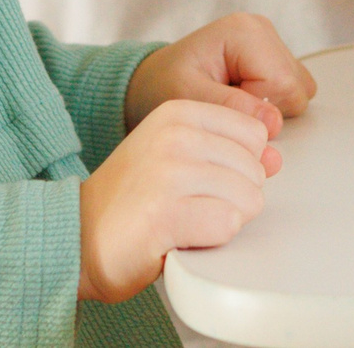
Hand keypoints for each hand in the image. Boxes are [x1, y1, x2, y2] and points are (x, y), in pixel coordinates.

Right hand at [77, 99, 274, 303]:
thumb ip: (226, 151)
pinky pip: (227, 225)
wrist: (76, 234)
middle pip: (255, 169)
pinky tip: (182, 237)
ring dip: (223, 221)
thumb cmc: (130, 200)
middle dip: (234, 198)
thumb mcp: (176, 154)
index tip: (206, 181)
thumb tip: (277, 159)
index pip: (254, 133)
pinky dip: (212, 241)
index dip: (241, 167)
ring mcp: (169, 173)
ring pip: (247, 199)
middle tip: (193, 206)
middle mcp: (175, 136)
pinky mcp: (165, 214)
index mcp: (178, 112)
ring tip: (187, 221)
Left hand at [125, 12, 315, 132]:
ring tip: (232, 99)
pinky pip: (293, 90)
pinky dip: (271, 102)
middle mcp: (262, 30)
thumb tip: (274, 122)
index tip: (225, 106)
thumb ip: (231, 108)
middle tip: (226, 102)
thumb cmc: (166, 84)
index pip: (282, 85)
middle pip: (296, 87)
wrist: (155, 78)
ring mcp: (270, 41)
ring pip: (299, 90)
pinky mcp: (272, 56)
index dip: (258, 110)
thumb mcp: (188, 99)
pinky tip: (242, 96)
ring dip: (270, 106)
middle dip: (265, 108)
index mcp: (245, 31)